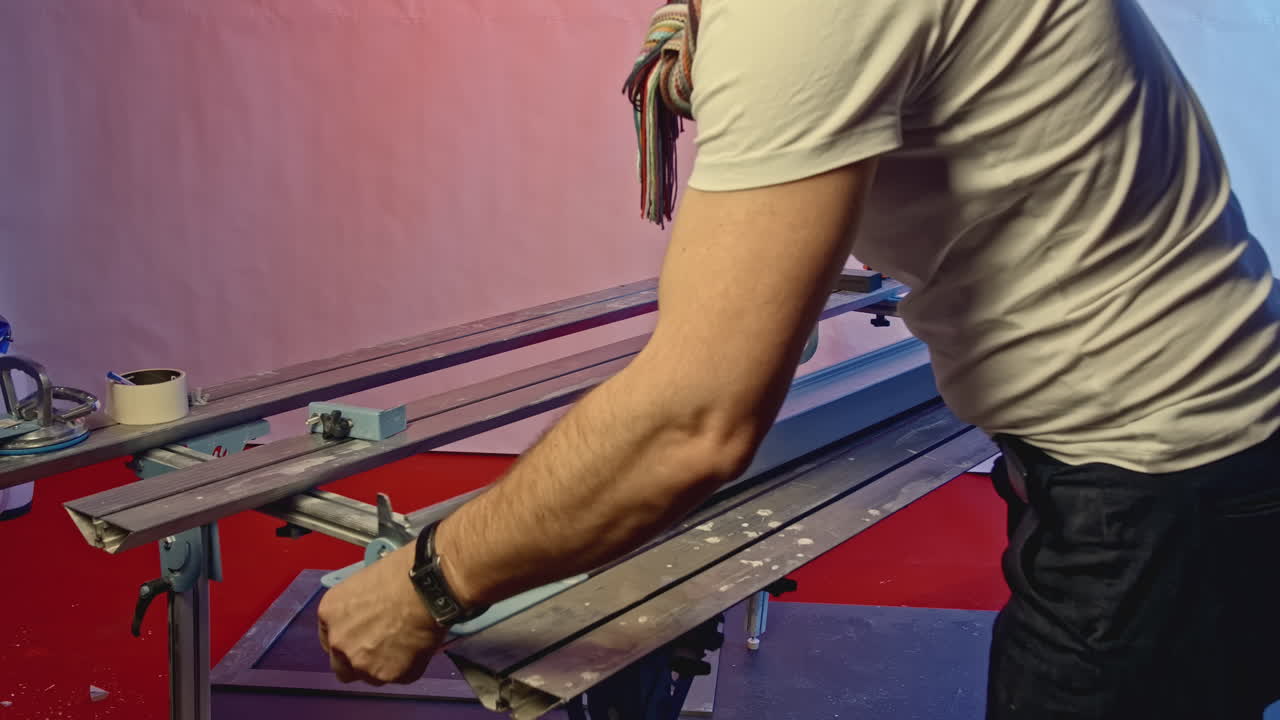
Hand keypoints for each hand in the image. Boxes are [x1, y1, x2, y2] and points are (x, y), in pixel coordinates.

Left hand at [317, 544, 445, 684]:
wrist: (428, 586)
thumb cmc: (403, 573)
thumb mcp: (366, 582)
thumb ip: (359, 608)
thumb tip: (371, 616)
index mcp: (330, 613)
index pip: (328, 640)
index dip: (348, 639)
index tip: (361, 637)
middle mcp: (339, 641)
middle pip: (342, 665)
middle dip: (359, 659)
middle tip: (381, 647)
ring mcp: (362, 662)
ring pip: (369, 676)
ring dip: (383, 665)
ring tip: (405, 645)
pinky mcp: (388, 675)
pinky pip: (398, 677)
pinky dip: (408, 667)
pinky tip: (418, 647)